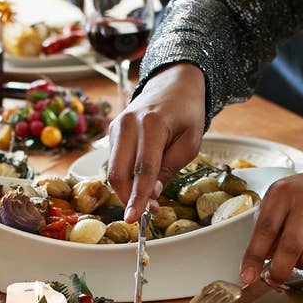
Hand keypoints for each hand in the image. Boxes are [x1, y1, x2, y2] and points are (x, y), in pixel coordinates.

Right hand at [106, 62, 206, 221]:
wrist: (173, 85)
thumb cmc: (186, 114)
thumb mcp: (190, 144)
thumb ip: (169, 169)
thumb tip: (150, 195)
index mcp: (152, 125)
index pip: (142, 170)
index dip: (138, 197)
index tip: (134, 218)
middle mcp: (128, 124)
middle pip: (118, 172)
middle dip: (128, 197)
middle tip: (145, 213)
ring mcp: (117, 127)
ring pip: (114, 170)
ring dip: (128, 189)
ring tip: (148, 198)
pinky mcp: (113, 132)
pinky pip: (116, 161)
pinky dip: (127, 176)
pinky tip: (142, 180)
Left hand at [241, 160, 302, 283]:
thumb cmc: (299, 200)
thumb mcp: (278, 204)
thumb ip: (267, 231)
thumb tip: (255, 267)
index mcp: (283, 192)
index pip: (265, 229)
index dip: (254, 257)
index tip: (247, 276)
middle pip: (291, 247)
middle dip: (279, 271)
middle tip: (273, 280)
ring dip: (301, 264)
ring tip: (302, 251)